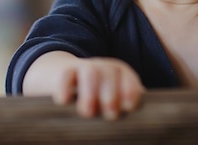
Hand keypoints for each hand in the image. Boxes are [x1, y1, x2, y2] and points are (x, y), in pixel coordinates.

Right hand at [22, 51, 144, 119]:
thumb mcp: (113, 102)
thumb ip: (123, 110)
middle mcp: (104, 68)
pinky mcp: (64, 72)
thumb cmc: (99, 99)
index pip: (129, 79)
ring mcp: (84, 68)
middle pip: (111, 73)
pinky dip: (64, 87)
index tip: (129, 106)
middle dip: (112, 93)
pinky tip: (64, 101)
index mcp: (121, 75)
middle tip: (110, 113)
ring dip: (90, 91)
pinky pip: (65, 75)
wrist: (67, 78)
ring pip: (90, 73)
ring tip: (88, 112)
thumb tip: (133, 129)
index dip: (131, 91)